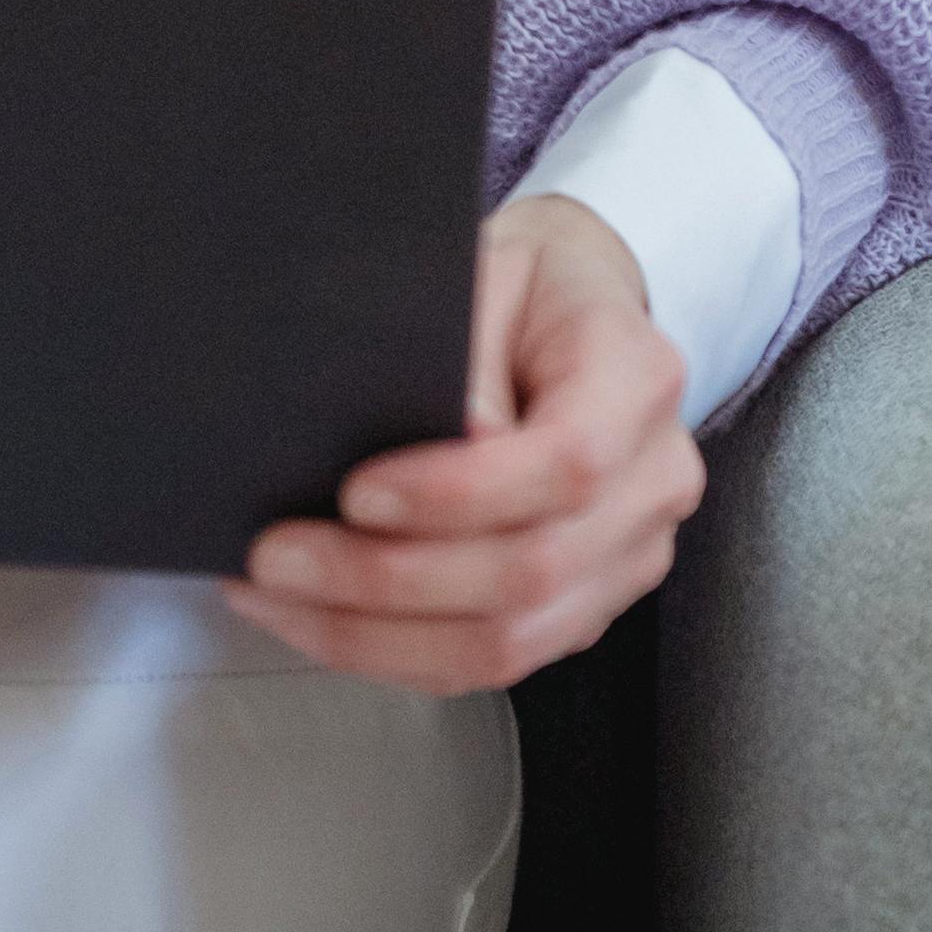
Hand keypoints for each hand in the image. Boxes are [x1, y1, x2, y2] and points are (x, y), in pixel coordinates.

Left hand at [226, 195, 703, 695]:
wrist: (573, 313)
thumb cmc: (520, 288)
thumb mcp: (485, 271)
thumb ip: (465, 350)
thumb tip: (451, 437)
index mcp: (637, 376)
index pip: (568, 462)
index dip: (460, 493)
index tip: (356, 493)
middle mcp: (654, 480)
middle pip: (534, 571)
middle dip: (391, 578)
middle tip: (277, 559)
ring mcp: (630, 555)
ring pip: (512, 641)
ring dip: (380, 634)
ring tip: (278, 599)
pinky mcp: (590, 604)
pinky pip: (498, 660)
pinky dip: (399, 651)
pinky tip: (319, 619)